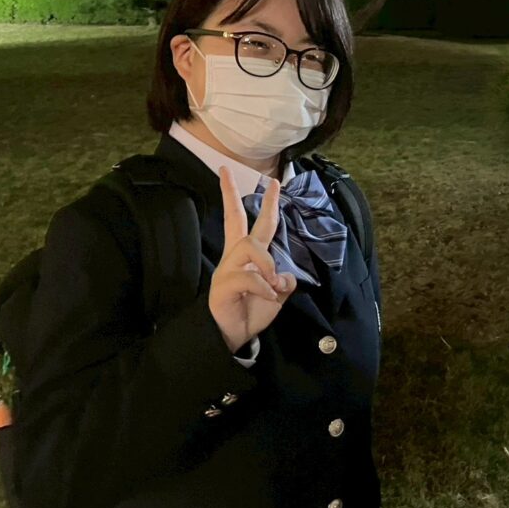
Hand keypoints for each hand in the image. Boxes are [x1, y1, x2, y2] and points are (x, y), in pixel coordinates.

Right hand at [209, 168, 295, 352]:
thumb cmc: (253, 310)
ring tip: (274, 281)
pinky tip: (268, 296)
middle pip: (234, 220)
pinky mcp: (223, 285)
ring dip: (267, 262)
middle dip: (231, 194)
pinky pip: (248, 277)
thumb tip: (285, 276)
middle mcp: (235, 256)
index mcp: (248, 255)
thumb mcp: (277, 293)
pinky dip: (264, 286)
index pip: (255, 222)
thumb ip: (284, 279)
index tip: (273, 181)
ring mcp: (227, 269)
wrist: (235, 335)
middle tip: (229, 172)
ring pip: (248, 246)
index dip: (266, 203)